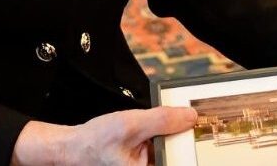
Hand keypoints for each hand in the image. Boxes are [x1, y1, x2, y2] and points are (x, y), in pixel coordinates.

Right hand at [10, 106, 197, 165]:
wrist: (73, 146)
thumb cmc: (95, 142)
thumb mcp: (130, 126)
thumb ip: (160, 120)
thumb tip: (189, 116)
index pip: (181, 161)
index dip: (193, 147)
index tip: (204, 130)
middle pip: (179, 155)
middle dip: (185, 138)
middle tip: (196, 120)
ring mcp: (148, 165)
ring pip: (173, 149)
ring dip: (176, 134)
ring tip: (185, 119)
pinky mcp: (147, 159)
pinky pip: (163, 145)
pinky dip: (166, 133)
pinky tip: (170, 122)